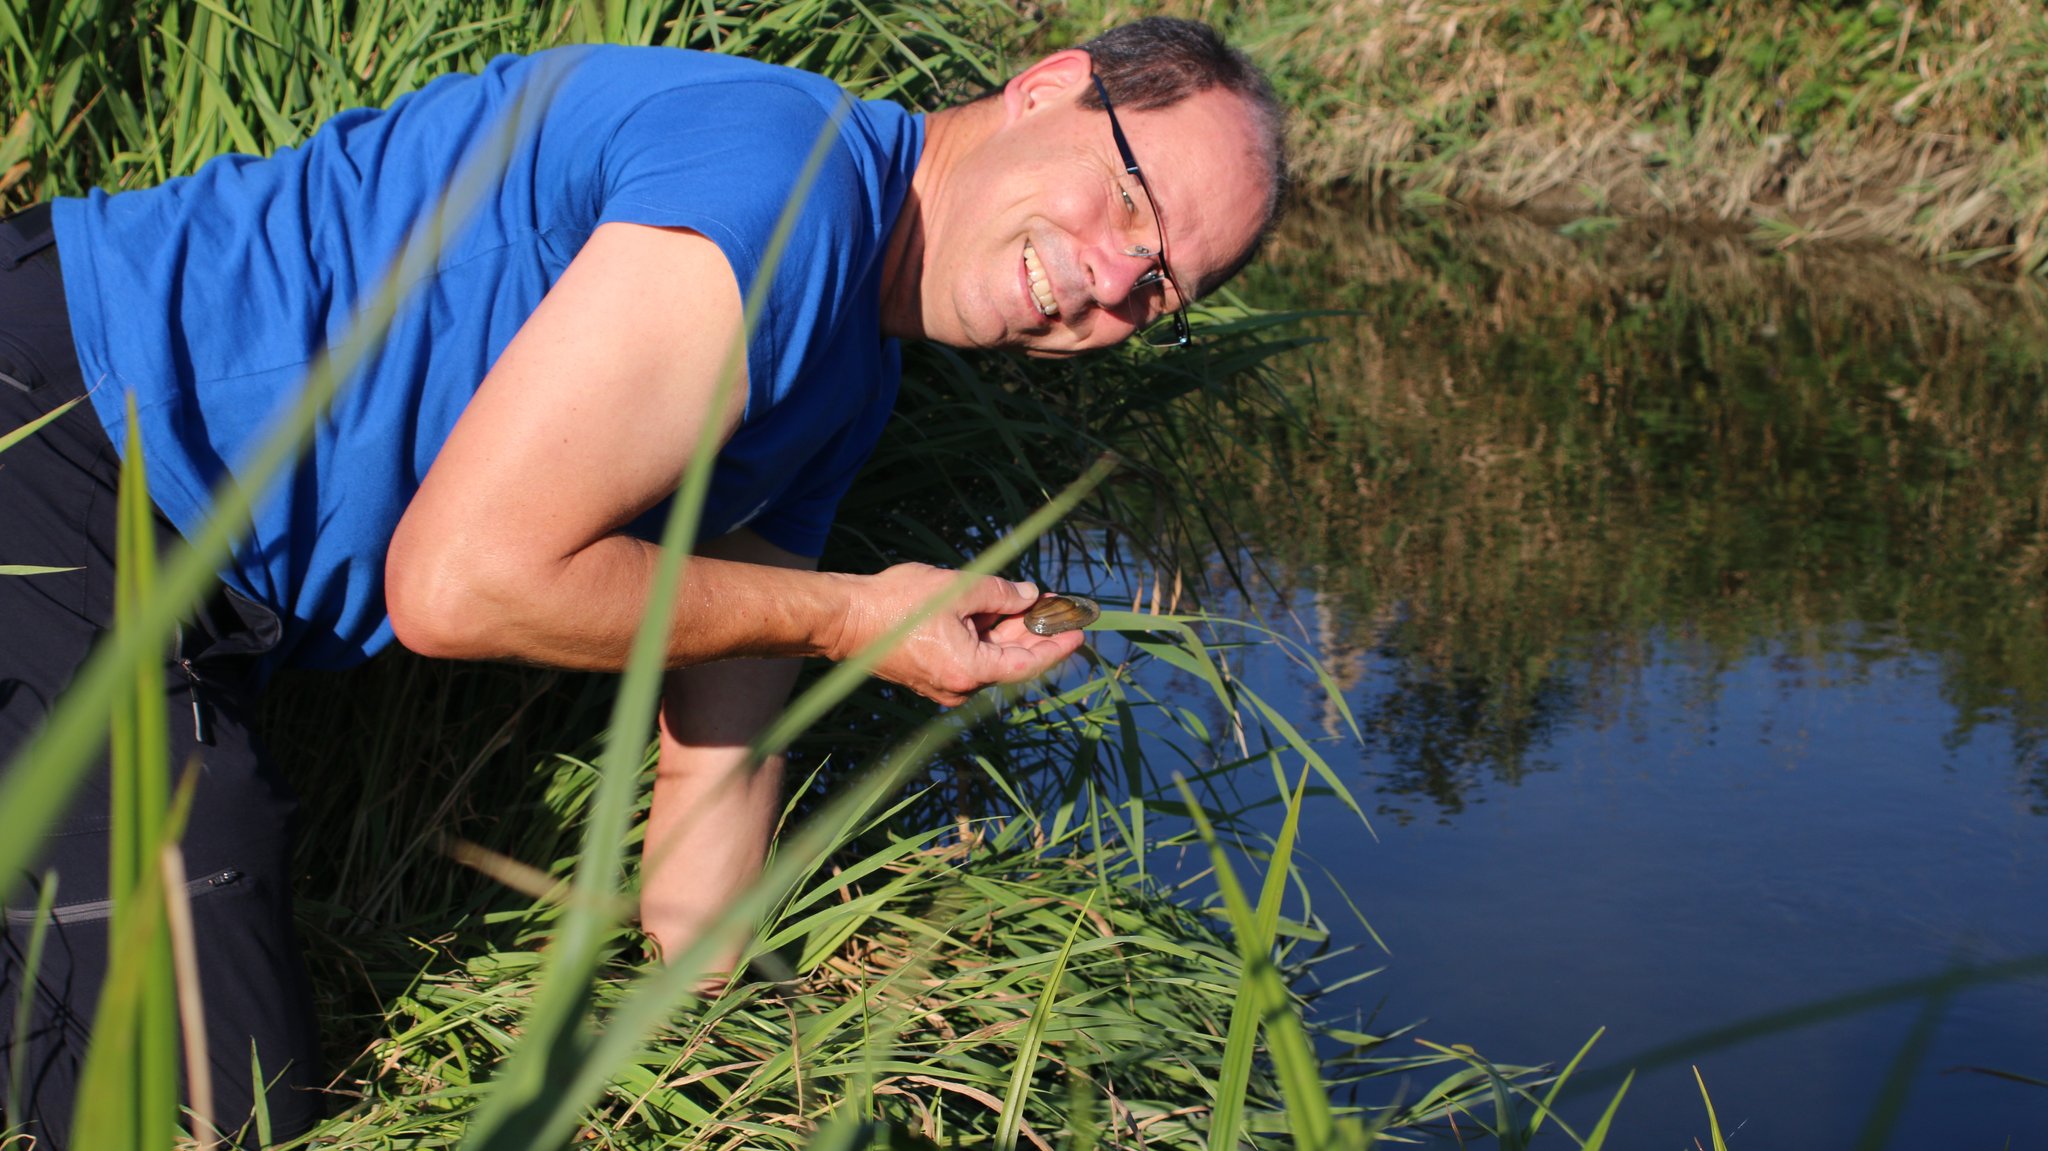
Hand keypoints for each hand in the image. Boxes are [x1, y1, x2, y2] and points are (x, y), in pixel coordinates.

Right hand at [837, 563, 1087, 705]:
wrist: (844, 619)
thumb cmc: (896, 603)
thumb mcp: (957, 588)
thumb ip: (1000, 594)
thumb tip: (1029, 595)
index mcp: (969, 670)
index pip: (1027, 664)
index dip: (1056, 646)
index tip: (1079, 633)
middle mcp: (959, 687)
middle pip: (1010, 660)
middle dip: (1035, 631)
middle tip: (1058, 607)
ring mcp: (944, 684)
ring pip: (990, 656)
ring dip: (1011, 630)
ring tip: (1032, 601)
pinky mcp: (931, 674)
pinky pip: (970, 656)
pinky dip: (987, 635)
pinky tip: (997, 610)